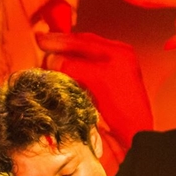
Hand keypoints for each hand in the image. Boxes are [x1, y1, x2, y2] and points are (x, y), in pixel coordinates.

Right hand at [36, 30, 152, 151]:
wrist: (134, 134)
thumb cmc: (125, 109)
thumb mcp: (99, 81)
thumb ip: (75, 66)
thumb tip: (53, 60)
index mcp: (119, 52)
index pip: (84, 41)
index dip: (61, 40)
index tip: (41, 40)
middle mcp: (116, 59)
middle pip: (83, 47)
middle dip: (61, 47)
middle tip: (41, 46)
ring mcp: (112, 73)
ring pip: (82, 60)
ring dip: (64, 60)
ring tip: (46, 61)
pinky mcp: (105, 89)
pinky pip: (84, 74)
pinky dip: (70, 73)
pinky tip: (60, 75)